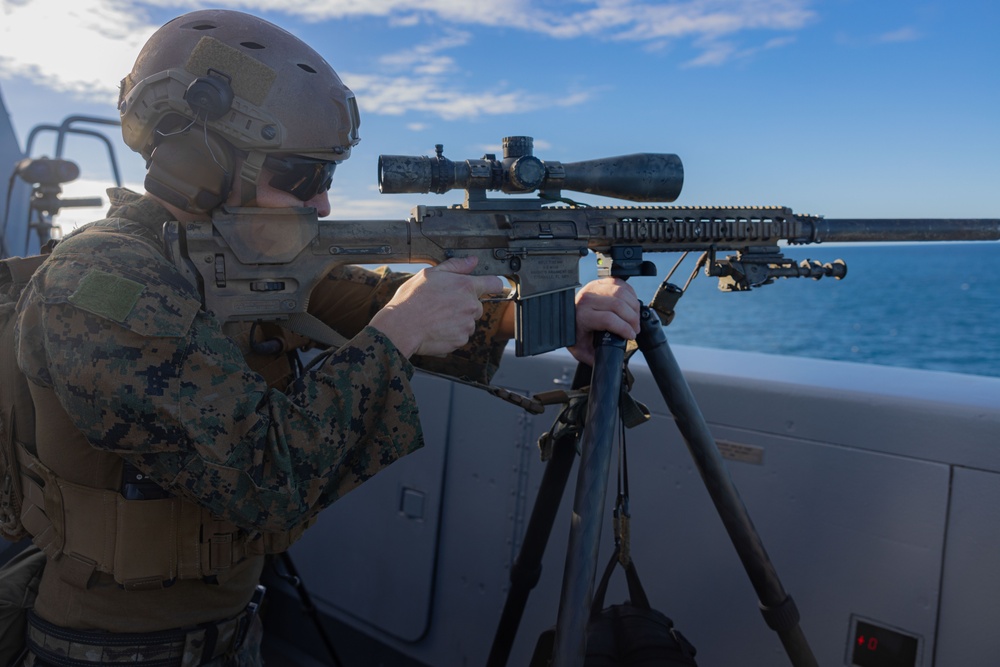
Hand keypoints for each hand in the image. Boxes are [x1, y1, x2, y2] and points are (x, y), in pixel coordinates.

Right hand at [369, 256, 503, 357]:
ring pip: (468, 322)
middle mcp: (471, 306)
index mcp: (466, 286)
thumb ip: (455, 266)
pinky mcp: (460, 340)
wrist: (401, 327)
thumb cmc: (412, 299)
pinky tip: (436, 329)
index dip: (492, 284)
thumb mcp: (430, 274)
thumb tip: (472, 261)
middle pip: (477, 305)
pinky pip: (460, 336)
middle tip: (443, 305)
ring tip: (436, 318)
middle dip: (464, 305)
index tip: (489, 287)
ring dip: (458, 321)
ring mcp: (467, 325)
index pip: (494, 283)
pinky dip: (451, 334)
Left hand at [568, 277, 639, 365]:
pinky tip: (632, 305)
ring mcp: (593, 288)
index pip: (608, 319)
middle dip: (632, 319)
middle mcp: (587, 299)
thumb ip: (595, 358)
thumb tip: (612, 365)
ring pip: (621, 293)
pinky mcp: (600, 282)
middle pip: (618, 305)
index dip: (624, 328)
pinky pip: (621, 284)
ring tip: (635, 319)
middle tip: (635, 329)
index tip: (631, 336)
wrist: (566, 315)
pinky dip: (631, 294)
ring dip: (634, 307)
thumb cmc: (575, 332)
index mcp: (582, 316)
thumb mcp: (580, 349)